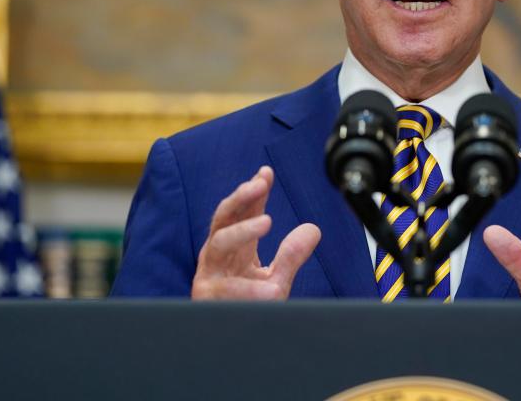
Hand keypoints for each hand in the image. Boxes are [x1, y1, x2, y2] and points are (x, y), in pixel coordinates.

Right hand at [191, 166, 320, 299]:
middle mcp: (217, 258)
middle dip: (240, 198)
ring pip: (219, 244)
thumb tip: (311, 228)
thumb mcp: (277, 279)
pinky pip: (228, 290)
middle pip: (222, 218)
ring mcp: (210, 277)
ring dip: (243, 230)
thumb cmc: (251, 309)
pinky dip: (250, 289)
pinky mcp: (209, 299)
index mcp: (233, 248)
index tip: (266, 173)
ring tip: (266, 220)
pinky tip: (271, 288)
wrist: (235, 348)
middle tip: (259, 183)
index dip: (254, 192)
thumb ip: (291, 254)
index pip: (242, 213)